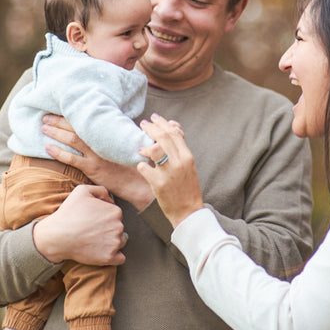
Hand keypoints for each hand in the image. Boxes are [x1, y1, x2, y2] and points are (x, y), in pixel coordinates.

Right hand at [32, 183, 127, 265]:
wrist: (57, 236)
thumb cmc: (68, 214)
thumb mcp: (82, 191)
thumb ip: (100, 190)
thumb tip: (110, 200)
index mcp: (115, 212)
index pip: (116, 215)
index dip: (105, 217)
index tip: (94, 221)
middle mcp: (118, 227)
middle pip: (119, 228)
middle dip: (109, 229)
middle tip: (93, 231)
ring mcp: (114, 243)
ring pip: (121, 242)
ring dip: (112, 242)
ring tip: (95, 241)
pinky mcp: (109, 258)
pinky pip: (120, 258)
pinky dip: (114, 257)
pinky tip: (103, 252)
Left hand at [42, 114, 153, 210]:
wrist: (137, 181)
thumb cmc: (130, 162)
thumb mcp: (123, 143)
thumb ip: (112, 133)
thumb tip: (101, 124)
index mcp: (107, 133)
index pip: (87, 119)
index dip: (72, 114)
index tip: (60, 109)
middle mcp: (100, 141)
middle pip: (76, 127)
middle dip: (59, 121)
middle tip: (45, 116)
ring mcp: (96, 154)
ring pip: (72, 140)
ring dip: (56, 133)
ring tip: (44, 127)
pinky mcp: (92, 168)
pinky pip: (72, 159)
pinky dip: (59, 153)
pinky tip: (48, 148)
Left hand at [137, 113, 204, 228]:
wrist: (188, 211)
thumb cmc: (187, 188)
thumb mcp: (188, 166)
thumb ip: (180, 149)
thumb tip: (174, 129)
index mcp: (187, 157)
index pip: (174, 133)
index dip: (163, 123)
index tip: (154, 118)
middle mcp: (180, 162)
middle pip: (163, 138)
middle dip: (151, 128)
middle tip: (143, 124)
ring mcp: (169, 173)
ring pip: (154, 150)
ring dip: (145, 145)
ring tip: (140, 147)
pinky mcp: (159, 184)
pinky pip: (144, 168)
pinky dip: (141, 165)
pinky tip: (141, 166)